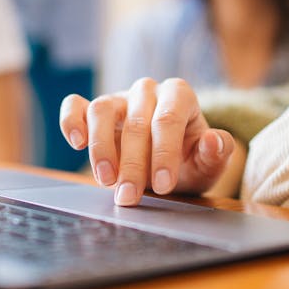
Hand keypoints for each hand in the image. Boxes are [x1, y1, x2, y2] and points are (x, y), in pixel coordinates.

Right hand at [59, 77, 235, 205]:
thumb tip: (214, 140)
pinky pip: (75, 106)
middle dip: (133, 164)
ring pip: (102, 110)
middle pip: (135, 122)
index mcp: (179, 95)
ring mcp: (118, 98)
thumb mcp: (207, 164)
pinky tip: (76, 143)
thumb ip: (217, 153)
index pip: (168, 118)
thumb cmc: (188, 162)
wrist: (166, 166)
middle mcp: (147, 91)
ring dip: (101, 147)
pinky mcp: (92, 110)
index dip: (164, 153)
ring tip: (106, 180)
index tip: (165, 186)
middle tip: (130, 197)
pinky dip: (71, 121)